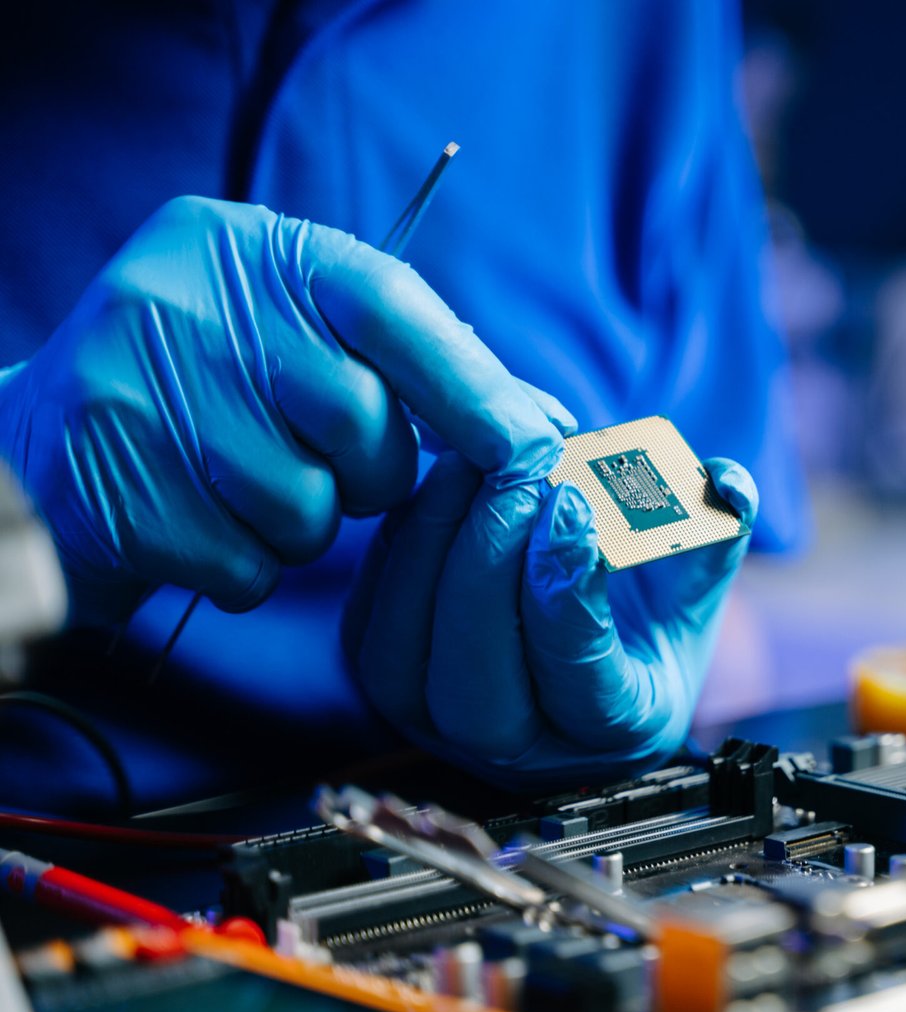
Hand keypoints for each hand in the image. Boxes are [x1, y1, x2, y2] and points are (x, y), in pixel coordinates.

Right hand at [0, 196, 572, 625]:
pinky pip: (247, 563)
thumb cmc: (216, 402)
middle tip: (326, 465)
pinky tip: (198, 525)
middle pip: (359, 416)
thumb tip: (550, 427)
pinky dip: (244, 566)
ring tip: (242, 489)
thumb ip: (424, 373)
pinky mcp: (110, 486)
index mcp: (244, 245)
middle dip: (370, 471)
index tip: (534, 444)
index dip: (471, 382)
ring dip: (299, 526)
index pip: (389, 302)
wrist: (47, 461)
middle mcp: (179, 297)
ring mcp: (133, 388)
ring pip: (306, 505)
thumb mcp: (305, 346)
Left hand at [342, 453, 756, 785]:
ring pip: (403, 663)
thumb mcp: (701, 575)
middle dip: (488, 572)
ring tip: (471, 463)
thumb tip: (726, 480)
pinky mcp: (391, 683)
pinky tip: (436, 482)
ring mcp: (443, 727)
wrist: (593, 638)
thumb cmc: (648, 611)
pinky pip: (370, 626)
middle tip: (518, 475)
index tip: (575, 509)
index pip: (579, 684)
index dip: (568, 598)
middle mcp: (522, 752)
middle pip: (476, 690)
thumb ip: (721, 525)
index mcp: (616, 732)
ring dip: (430, 551)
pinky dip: (396, 549)